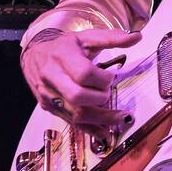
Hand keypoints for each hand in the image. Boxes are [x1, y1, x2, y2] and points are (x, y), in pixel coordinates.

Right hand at [21, 28, 140, 134]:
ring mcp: (48, 95)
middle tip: (109, 92)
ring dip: (101, 119)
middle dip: (100, 98)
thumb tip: (137, 37)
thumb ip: (112, 38)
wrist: (34, 54)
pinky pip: (70, 122)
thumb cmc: (64, 46)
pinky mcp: (49, 107)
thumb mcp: (86, 37)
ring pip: (75, 114)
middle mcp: (52, 77)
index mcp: (62, 56)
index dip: (102, 79)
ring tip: (121, 119)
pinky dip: (90, 129)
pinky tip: (105, 133)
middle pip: (78, 97)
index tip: (111, 76)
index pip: (83, 73)